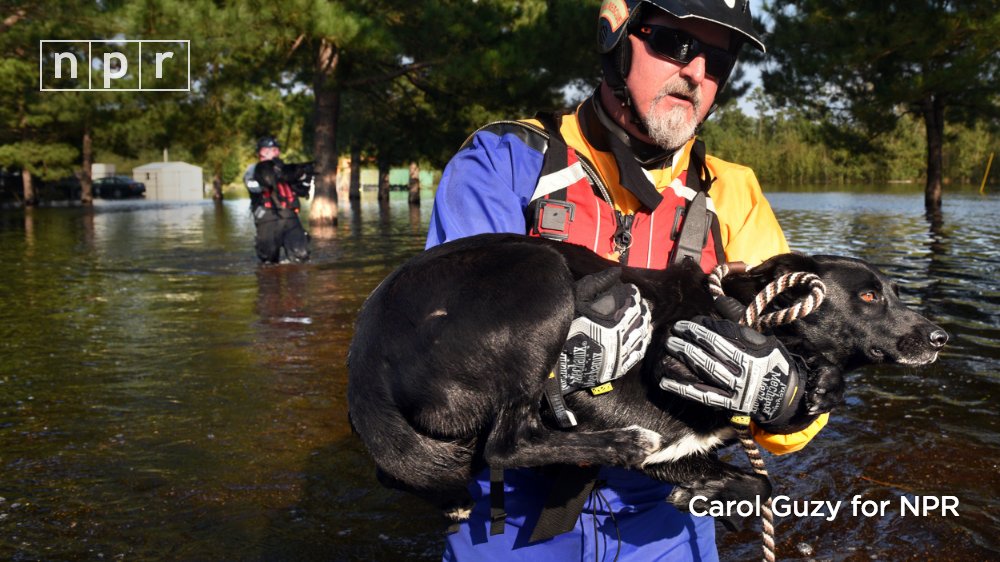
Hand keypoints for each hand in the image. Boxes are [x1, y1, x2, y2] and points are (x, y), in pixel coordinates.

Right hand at [557, 268, 651, 391]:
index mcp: (613, 314)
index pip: (632, 297)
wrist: (558, 362)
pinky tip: (638, 337)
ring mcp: (623, 350)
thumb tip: (617, 271)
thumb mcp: (576, 298)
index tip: (628, 290)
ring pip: (642, 333)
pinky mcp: (621, 366)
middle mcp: (622, 332)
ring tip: (638, 319)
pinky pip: (639, 352)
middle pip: (640, 314)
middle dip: (639, 306)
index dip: (631, 292)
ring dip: (642, 323)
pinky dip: (641, 342)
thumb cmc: (565, 325)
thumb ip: (597, 283)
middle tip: (635, 303)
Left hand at [661, 316, 804, 426]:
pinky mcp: (728, 403)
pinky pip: (701, 394)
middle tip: (673, 331)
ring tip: (669, 347)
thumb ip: (738, 320)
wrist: (785, 397)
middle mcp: (744, 368)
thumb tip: (717, 300)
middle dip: (690, 339)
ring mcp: (735, 387)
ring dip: (684, 357)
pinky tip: (665, 380)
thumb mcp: (763, 338)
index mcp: (754, 350)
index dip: (703, 327)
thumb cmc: (770, 362)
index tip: (688, 322)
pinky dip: (682, 387)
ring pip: (705, 369)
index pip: (724, 334)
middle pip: (712, 350)